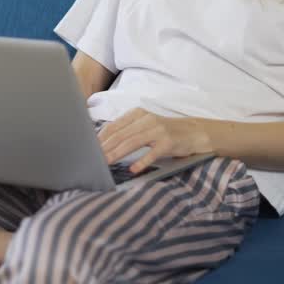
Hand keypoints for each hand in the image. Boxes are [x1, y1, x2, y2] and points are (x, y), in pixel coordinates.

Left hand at [98, 108, 212, 173]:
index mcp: (138, 114)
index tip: (89, 150)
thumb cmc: (165, 132)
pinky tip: (133, 169)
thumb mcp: (145, 127)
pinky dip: (142, 161)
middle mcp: (146, 119)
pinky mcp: (168, 142)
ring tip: (106, 164)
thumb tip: (104, 145)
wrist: (194, 132)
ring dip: (117, 154)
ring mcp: (158, 130)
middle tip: (93, 160)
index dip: (100, 138)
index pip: (114, 126)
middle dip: (105, 148)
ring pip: (132, 142)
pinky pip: (152, 153)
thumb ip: (127, 132)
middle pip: (121, 135)